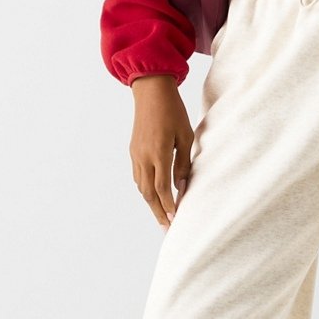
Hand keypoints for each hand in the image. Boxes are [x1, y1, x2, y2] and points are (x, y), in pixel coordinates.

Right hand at [129, 75, 194, 228]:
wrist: (150, 92)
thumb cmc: (173, 111)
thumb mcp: (185, 136)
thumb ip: (183, 162)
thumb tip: (182, 185)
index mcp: (158, 152)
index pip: (162, 187)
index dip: (168, 205)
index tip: (175, 219)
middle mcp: (144, 156)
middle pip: (149, 192)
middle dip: (158, 211)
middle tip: (168, 227)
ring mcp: (136, 154)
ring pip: (141, 186)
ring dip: (151, 203)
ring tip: (162, 216)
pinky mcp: (133, 151)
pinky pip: (138, 176)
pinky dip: (145, 190)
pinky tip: (153, 196)